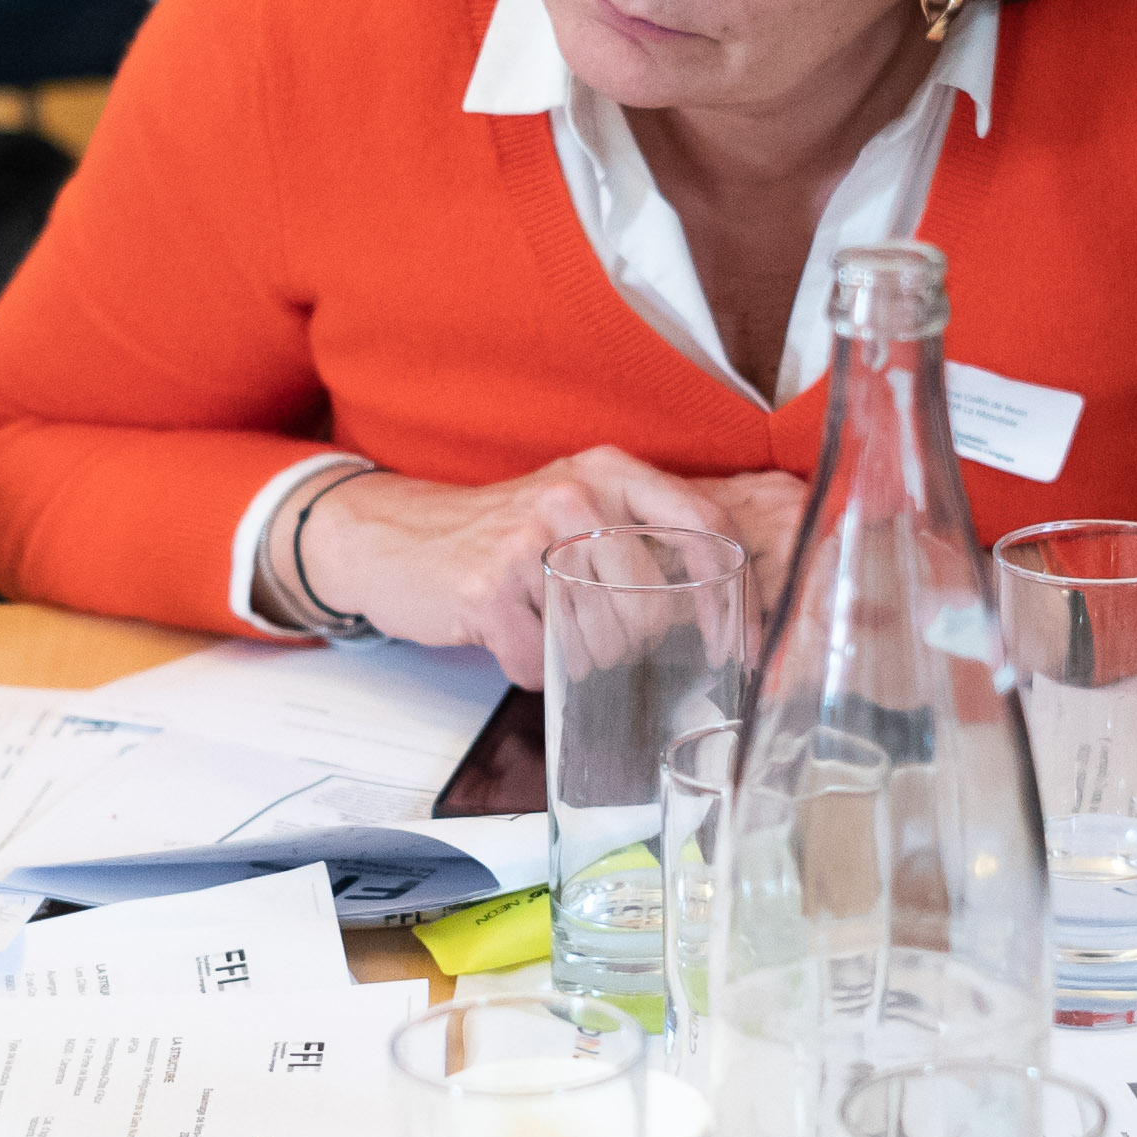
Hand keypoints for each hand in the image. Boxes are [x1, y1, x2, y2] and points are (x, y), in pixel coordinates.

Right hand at [274, 448, 802, 681]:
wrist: (393, 535)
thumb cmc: (497, 532)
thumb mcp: (576, 507)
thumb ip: (643, 537)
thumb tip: (721, 607)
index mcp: (609, 471)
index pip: (705, 529)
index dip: (734, 597)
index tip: (742, 646)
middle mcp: (574, 496)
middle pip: (654, 606)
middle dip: (633, 643)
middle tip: (595, 633)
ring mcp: (528, 539)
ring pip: (601, 642)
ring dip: (577, 656)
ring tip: (541, 621)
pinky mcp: (488, 588)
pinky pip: (541, 662)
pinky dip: (528, 665)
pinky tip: (507, 633)